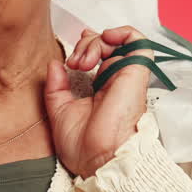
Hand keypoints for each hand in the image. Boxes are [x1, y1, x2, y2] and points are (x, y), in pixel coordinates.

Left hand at [45, 26, 152, 178]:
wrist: (98, 160)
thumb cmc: (83, 147)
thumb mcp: (59, 112)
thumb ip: (56, 87)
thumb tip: (54, 64)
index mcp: (101, 89)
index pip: (100, 56)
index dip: (87, 45)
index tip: (72, 54)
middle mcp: (116, 81)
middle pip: (106, 45)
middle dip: (85, 45)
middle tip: (74, 64)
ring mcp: (126, 76)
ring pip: (118, 40)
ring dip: (96, 42)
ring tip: (83, 61)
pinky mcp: (135, 73)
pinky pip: (138, 41)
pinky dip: (121, 32)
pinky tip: (105, 40)